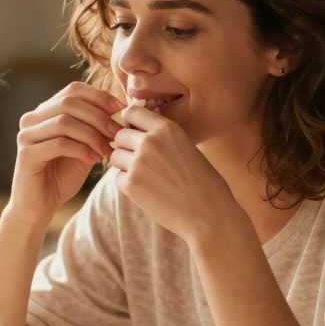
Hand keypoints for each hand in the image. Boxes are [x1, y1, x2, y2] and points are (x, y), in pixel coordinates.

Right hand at [8, 82, 125, 225]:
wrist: (39, 206)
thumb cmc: (62, 176)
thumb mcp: (84, 147)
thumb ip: (95, 128)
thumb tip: (120, 110)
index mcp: (44, 112)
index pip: (73, 90)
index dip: (99, 96)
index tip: (120, 109)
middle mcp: (31, 119)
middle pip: (69, 102)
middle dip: (98, 116)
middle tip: (117, 133)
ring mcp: (26, 135)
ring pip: (64, 122)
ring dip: (92, 134)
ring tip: (106, 150)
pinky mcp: (26, 154)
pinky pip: (59, 144)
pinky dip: (81, 149)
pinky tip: (92, 160)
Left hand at [108, 105, 242, 243]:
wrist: (208, 213)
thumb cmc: (203, 182)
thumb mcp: (187, 147)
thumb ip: (163, 137)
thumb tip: (137, 132)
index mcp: (167, 128)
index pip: (132, 112)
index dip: (130, 123)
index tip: (134, 134)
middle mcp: (150, 141)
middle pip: (120, 135)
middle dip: (126, 147)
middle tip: (142, 162)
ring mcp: (138, 163)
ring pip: (115, 156)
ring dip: (124, 165)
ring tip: (147, 177)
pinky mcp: (131, 184)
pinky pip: (118, 177)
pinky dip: (127, 184)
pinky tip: (148, 191)